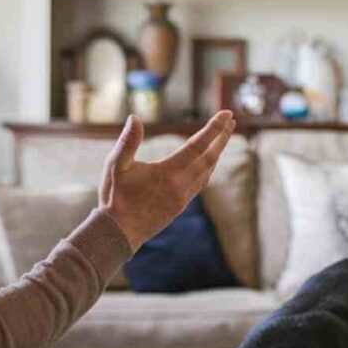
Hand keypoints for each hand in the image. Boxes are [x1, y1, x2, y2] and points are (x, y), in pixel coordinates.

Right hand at [98, 111, 235, 251]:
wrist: (119, 233)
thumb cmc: (115, 198)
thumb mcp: (115, 166)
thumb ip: (127, 141)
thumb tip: (135, 117)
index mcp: (166, 173)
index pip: (197, 146)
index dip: (214, 129)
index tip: (227, 113)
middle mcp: (180, 185)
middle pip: (210, 157)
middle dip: (222, 137)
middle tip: (232, 120)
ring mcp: (183, 197)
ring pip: (208, 170)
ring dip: (217, 152)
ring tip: (223, 137)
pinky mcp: (181, 205)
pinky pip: (201, 182)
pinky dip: (209, 167)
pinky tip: (208, 162)